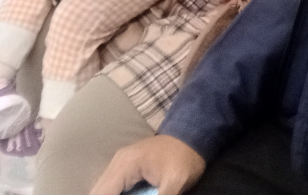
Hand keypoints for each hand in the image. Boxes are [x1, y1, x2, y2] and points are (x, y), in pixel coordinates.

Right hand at [89, 134, 204, 194]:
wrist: (193, 135)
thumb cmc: (185, 157)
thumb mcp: (174, 183)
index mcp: (126, 165)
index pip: (102, 193)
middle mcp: (117, 163)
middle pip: (98, 191)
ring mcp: (121, 163)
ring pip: (102, 189)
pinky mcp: (126, 168)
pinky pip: (112, 186)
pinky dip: (114, 194)